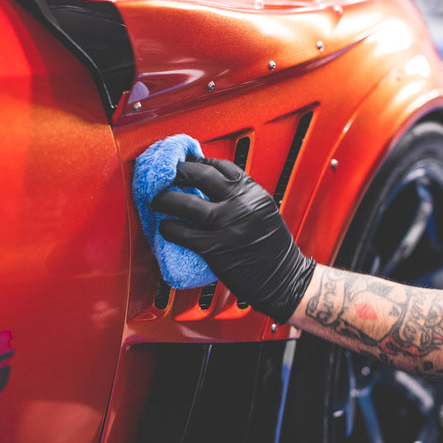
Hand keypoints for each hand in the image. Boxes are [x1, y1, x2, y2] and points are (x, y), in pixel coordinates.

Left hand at [152, 158, 315, 323]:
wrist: (285, 280)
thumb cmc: (274, 249)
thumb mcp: (264, 211)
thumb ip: (242, 197)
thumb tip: (212, 189)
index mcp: (253, 192)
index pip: (221, 166)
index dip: (200, 162)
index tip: (189, 164)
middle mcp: (240, 203)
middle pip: (200, 175)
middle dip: (179, 171)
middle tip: (167, 174)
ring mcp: (226, 225)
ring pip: (185, 203)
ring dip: (165, 198)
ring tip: (157, 199)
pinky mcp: (214, 248)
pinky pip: (182, 233)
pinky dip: (169, 228)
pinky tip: (165, 227)